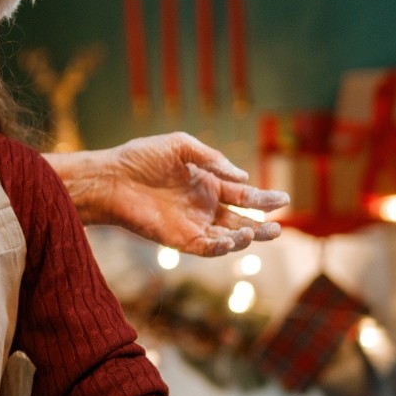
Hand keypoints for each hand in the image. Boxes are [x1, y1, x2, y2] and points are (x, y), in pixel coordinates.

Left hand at [53, 132, 288, 256]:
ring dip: (245, 238)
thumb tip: (243, 177)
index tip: (284, 199)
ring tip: (257, 232)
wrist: (111, 178)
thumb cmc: (141, 157)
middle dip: (262, 225)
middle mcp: (204, 206)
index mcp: (208, 183)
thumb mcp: (181, 147)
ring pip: (228, 237)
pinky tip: (231, 242)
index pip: (244, 194)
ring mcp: (193, 224)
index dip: (264, 199)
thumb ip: (213, 160)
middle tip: (279, 227)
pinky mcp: (178, 239)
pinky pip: (206, 248)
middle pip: (242, 220)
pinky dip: (221, 248)